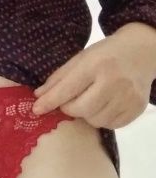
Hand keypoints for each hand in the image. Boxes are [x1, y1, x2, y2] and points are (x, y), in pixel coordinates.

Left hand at [31, 32, 152, 128]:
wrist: (141, 52)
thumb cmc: (106, 54)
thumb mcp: (81, 58)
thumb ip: (60, 77)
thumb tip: (39, 96)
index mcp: (96, 64)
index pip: (68, 88)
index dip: (50, 101)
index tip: (36, 110)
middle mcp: (113, 81)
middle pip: (81, 109)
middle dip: (70, 108)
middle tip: (70, 102)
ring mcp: (127, 97)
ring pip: (96, 120)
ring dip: (87, 115)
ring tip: (91, 101)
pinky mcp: (136, 108)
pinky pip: (111, 125)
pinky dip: (102, 119)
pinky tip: (104, 105)